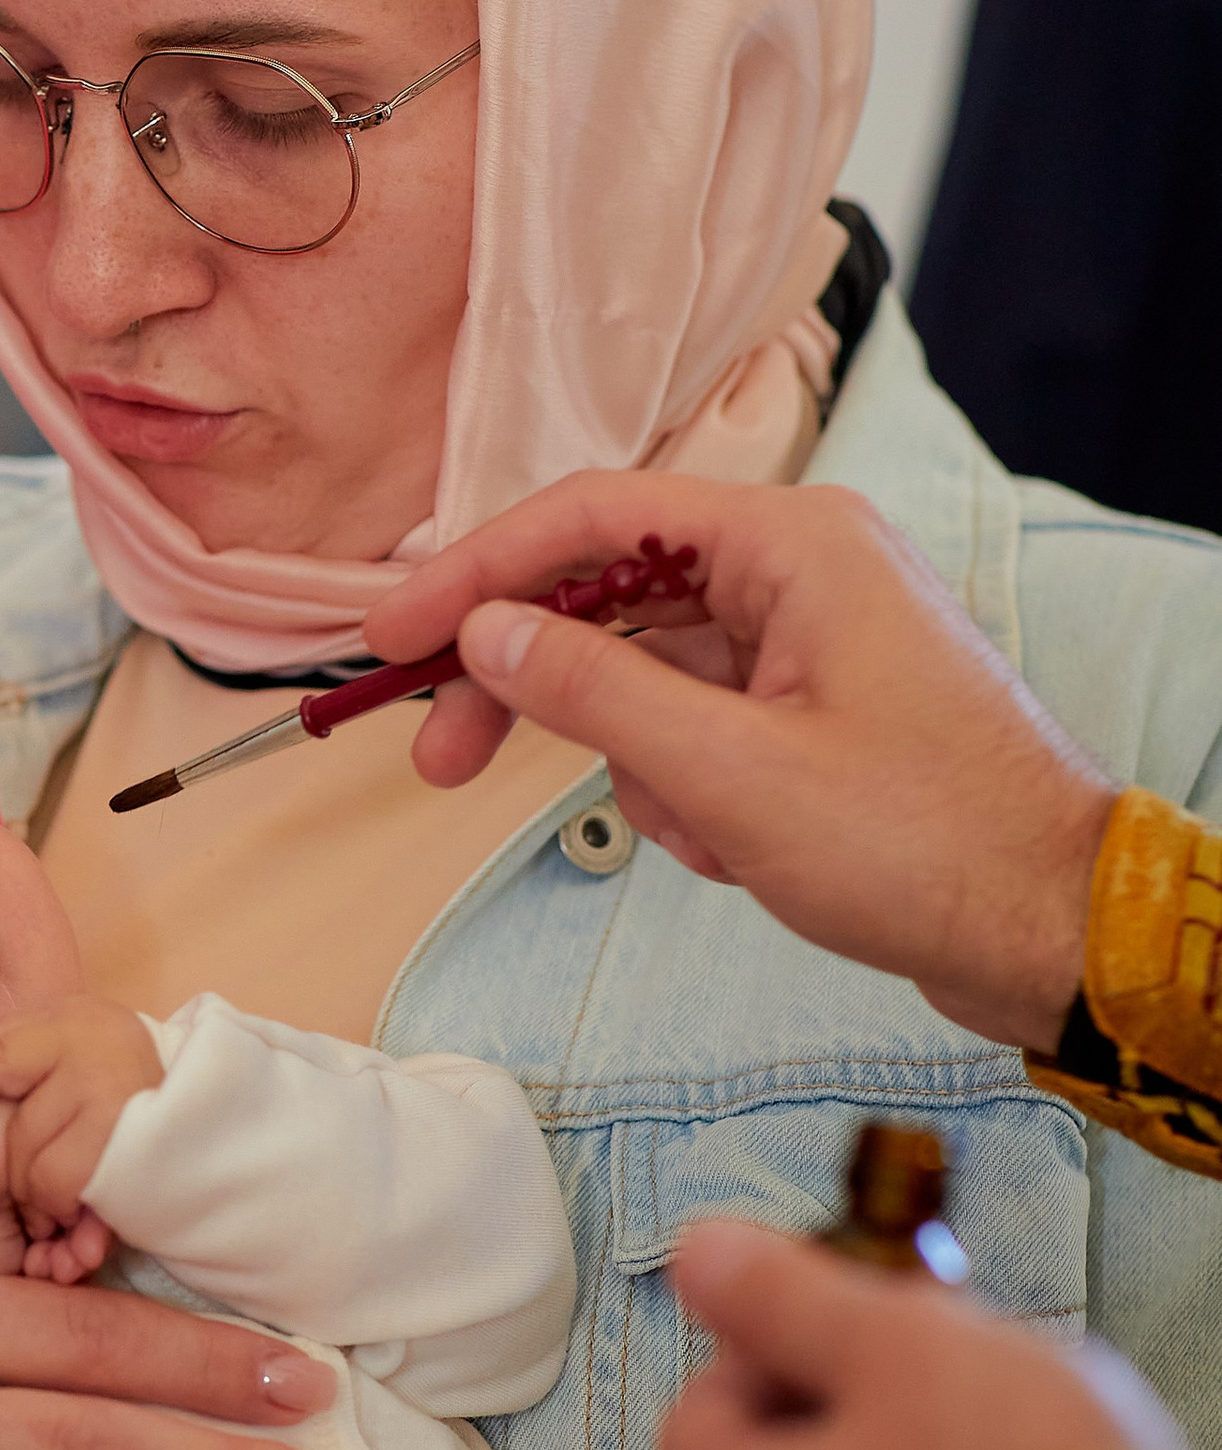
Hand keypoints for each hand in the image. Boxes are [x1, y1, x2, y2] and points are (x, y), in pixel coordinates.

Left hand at [0, 998, 158, 1280]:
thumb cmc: (110, 1075)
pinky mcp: (148, 1153)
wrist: (212, 1100)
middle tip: (34, 1194)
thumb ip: (3, 1066)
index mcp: (65, 1025)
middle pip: (20, 1136)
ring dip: (49, 1204)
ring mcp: (126, 1102)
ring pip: (48, 1177)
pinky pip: (87, 1203)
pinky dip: (79, 1223)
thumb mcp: (57, 1047)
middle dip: (18, 1176)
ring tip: (64, 1205)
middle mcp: (98, 1055)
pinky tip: (88, 1222)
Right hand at [366, 473, 1114, 1051]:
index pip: (592, 517)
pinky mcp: (817, 707)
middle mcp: (801, 568)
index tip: (391, 636)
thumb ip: (594, 692)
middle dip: (530, 684)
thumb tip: (487, 634)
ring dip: (638, 762)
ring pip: (650, 674)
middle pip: (607, 595)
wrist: (1059, 933)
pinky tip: (737, 849)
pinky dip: (690, 790)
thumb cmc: (925, 844)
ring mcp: (812, 638)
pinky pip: (700, 725)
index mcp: (792, 543)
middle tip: (439, 758)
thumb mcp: (731, 774)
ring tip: (696, 835)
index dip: (476, 571)